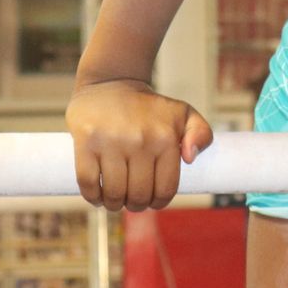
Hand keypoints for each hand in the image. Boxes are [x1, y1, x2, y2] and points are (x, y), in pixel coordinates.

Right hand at [67, 77, 213, 210]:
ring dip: (113, 204)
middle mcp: (140, 140)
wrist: (111, 82)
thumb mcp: (183, 114)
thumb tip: (190, 158)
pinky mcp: (86, 141)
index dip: (158, 202)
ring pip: (113, 193)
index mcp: (165, 138)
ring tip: (114, 199)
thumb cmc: (149, 106)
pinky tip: (97, 196)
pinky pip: (88, 182)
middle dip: (135, 205)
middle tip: (131, 200)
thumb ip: (201, 133)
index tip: (151, 200)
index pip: (165, 189)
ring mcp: (111, 141)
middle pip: (138, 195)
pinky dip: (92, 196)